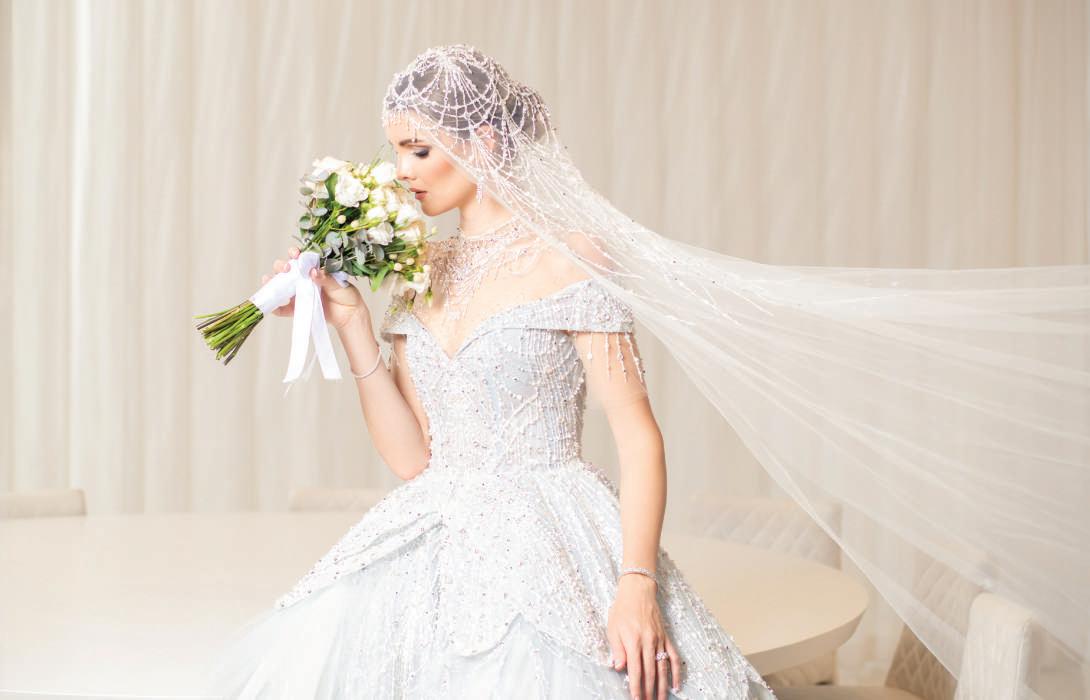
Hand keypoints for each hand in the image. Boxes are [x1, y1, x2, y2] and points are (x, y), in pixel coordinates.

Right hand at [263, 247, 369, 330]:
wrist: (349, 314)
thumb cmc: (344, 294)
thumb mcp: (338, 284)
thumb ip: (325, 278)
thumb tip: (313, 272)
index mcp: (312, 268)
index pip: (299, 257)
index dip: (294, 253)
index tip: (295, 254)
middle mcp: (301, 278)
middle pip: (285, 269)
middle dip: (281, 266)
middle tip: (286, 269)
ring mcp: (297, 293)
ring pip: (280, 286)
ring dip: (272, 282)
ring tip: (268, 281)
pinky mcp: (296, 308)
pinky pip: (283, 309)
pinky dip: (276, 308)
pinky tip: (273, 307)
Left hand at [607, 574, 681, 698]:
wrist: (638, 591)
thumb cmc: (622, 609)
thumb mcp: (613, 628)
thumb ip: (617, 650)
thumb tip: (619, 668)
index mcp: (633, 642)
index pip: (635, 670)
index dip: (636, 687)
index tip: (636, 699)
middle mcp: (648, 643)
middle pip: (650, 673)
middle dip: (649, 691)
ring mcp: (659, 640)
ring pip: (663, 668)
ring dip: (662, 686)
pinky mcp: (666, 637)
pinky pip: (673, 657)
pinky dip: (676, 672)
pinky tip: (676, 685)